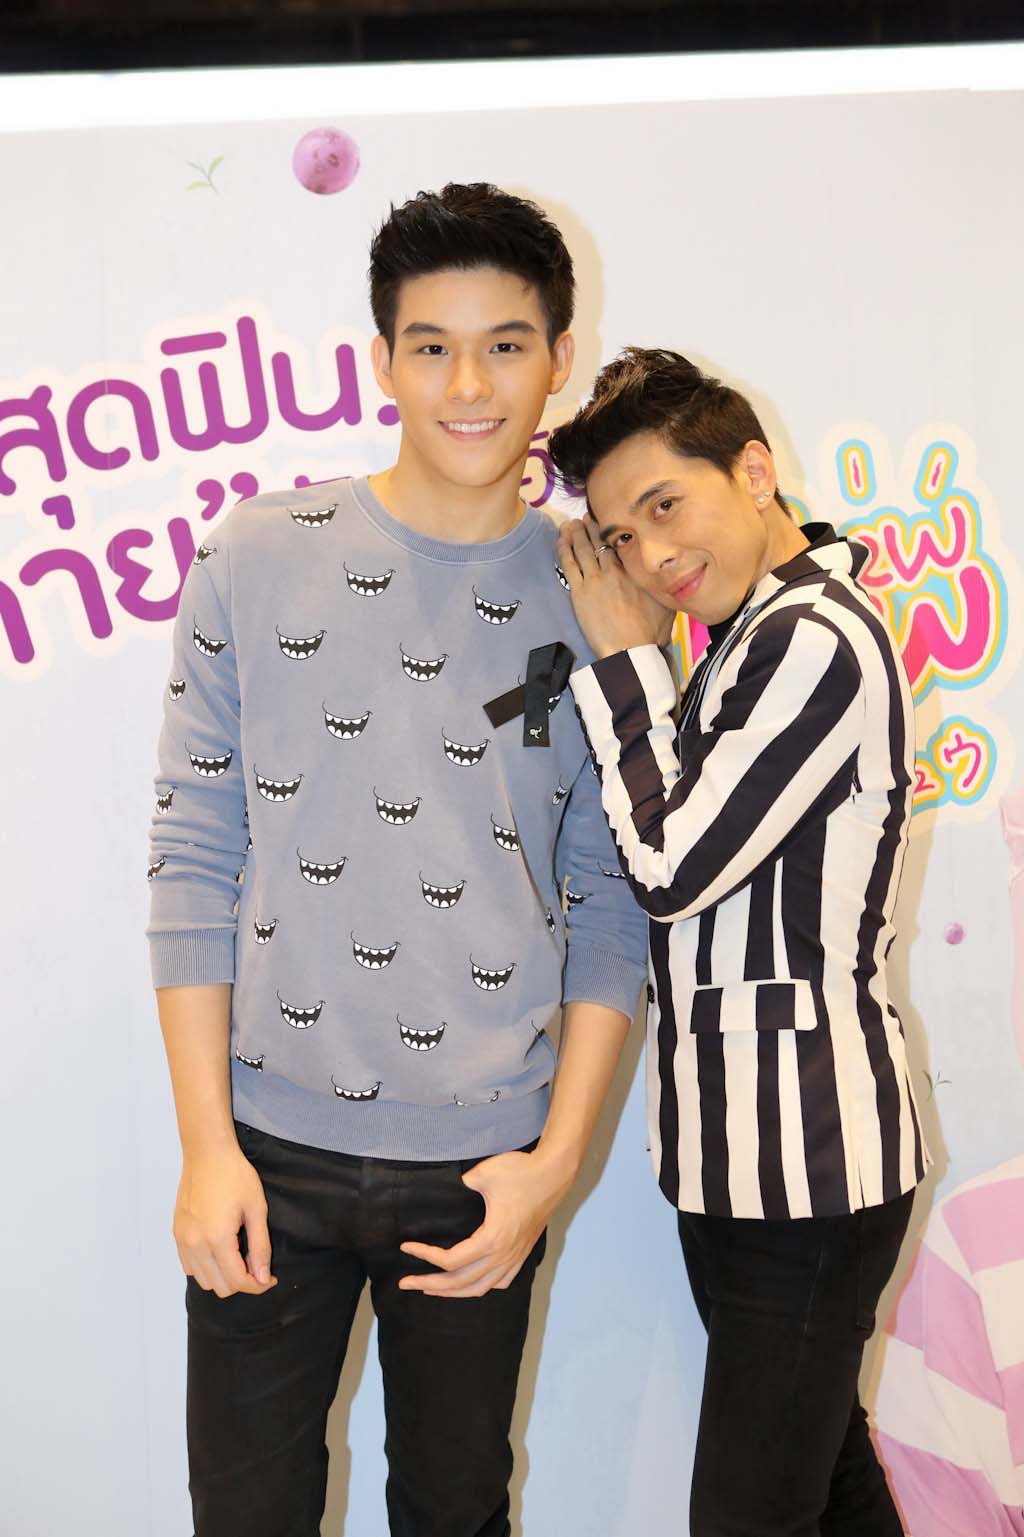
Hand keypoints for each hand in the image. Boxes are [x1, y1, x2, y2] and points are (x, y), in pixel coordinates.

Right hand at [173, 1142, 277, 1297]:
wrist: (207, 1154)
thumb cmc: (235, 1176)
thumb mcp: (257, 1209)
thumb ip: (260, 1247)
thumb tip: (262, 1278)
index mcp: (217, 1239)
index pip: (237, 1281)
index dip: (258, 1285)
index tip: (270, 1278)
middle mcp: (195, 1245)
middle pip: (220, 1287)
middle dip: (242, 1281)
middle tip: (255, 1262)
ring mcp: (183, 1241)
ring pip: (204, 1281)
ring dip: (223, 1276)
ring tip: (237, 1255)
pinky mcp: (176, 1235)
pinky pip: (190, 1267)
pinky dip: (206, 1268)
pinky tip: (219, 1250)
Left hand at [397, 1148, 571, 1298]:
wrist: (554, 1174)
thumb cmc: (520, 1172)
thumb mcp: (485, 1173)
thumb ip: (463, 1183)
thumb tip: (454, 1188)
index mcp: (492, 1240)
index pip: (451, 1260)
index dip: (425, 1256)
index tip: (406, 1247)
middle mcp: (503, 1256)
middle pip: (460, 1282)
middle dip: (430, 1284)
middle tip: (406, 1283)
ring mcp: (514, 1258)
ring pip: (480, 1288)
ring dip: (452, 1292)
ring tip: (431, 1289)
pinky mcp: (523, 1254)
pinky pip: (499, 1282)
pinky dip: (480, 1287)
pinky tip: (470, 1283)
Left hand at [557, 512, 674, 659]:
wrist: (630, 650)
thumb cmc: (650, 632)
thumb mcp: (667, 604)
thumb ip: (665, 586)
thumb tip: (675, 574)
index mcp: (634, 570)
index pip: (620, 543)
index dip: (612, 530)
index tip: (609, 520)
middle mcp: (613, 570)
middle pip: (600, 542)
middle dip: (591, 527)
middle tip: (585, 516)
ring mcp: (594, 580)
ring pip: (582, 549)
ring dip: (575, 534)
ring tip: (570, 524)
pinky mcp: (579, 593)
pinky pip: (569, 565)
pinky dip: (564, 550)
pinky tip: (561, 539)